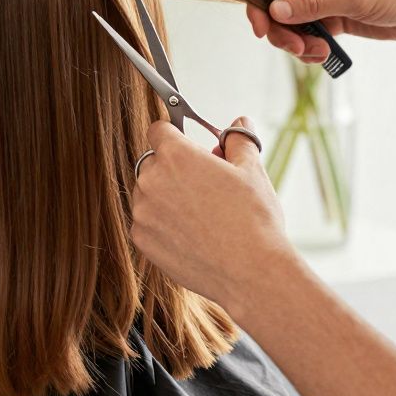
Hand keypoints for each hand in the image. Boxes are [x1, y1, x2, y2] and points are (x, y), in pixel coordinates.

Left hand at [129, 117, 295, 311]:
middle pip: (153, 163)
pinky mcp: (141, 240)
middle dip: (174, 168)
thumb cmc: (254, 219)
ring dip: (165, 197)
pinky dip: (162, 224)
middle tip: (204, 184)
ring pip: (147, 193)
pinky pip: (146, 222)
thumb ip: (238, 140)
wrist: (251, 272)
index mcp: (175, 156)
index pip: (158, 129)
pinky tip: (191, 234)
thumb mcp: (252, 170)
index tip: (185, 145)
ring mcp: (142, 212)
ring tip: (201, 214)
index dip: (173, 135)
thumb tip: (239, 122)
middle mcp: (151, 180)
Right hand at [245, 0, 395, 62]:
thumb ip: (313, 4)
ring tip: (317, 53)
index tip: (262, 31)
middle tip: (298, 49)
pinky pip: (306, 34)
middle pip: (275, 6)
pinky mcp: (331, 17)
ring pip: (289, 24)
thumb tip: (275, 11)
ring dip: (296, 43)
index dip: (260, 5)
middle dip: (282, 31)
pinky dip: (309, 48)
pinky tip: (324, 54)